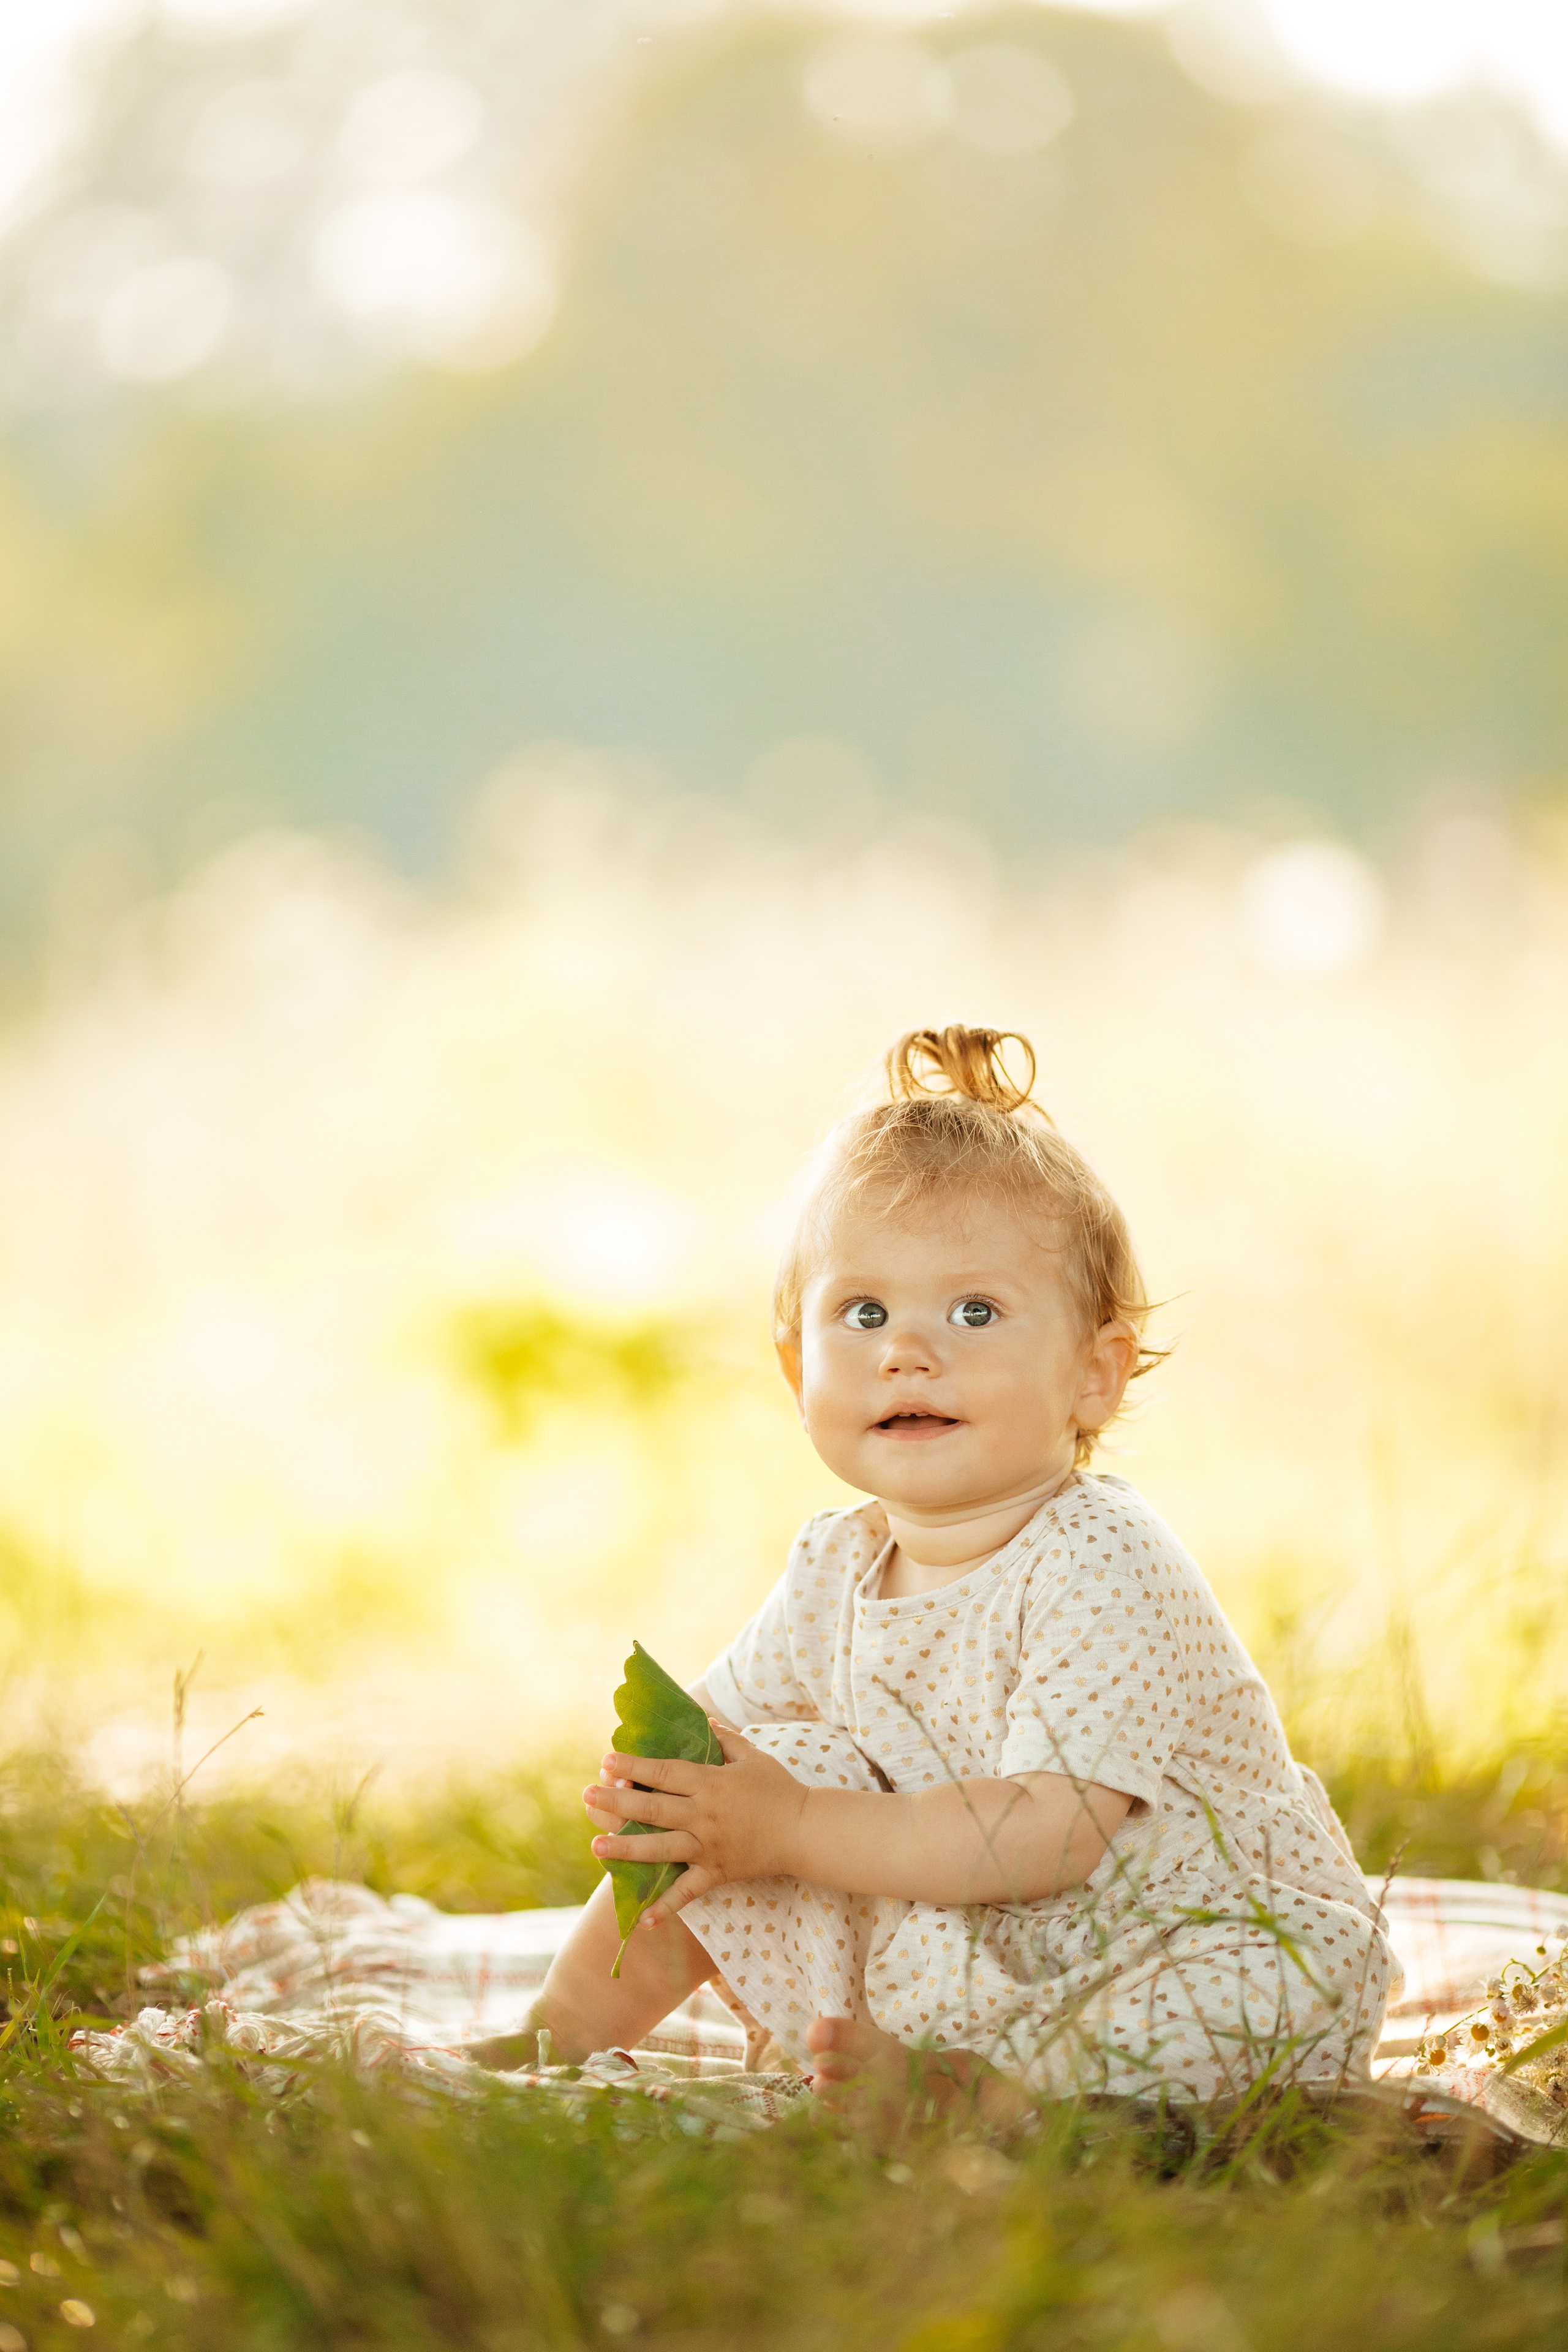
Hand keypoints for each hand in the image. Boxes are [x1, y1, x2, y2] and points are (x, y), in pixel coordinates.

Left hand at [582, 1722, 807, 1926]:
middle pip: (652, 1808)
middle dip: (616, 1802)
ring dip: (626, 1849)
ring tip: (596, 1847)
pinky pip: (687, 1892)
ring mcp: (708, 1847)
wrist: (805, 1830)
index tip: (606, 1760)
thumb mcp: (752, 1755)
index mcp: (710, 1783)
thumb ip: (725, 1739)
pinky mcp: (717, 1872)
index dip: (634, 1766)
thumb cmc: (779, 1788)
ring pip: (660, 1849)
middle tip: (587, 1795)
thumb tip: (703, 1721)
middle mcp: (703, 1815)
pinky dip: (665, 1907)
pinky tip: (641, 1920)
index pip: (664, 1771)